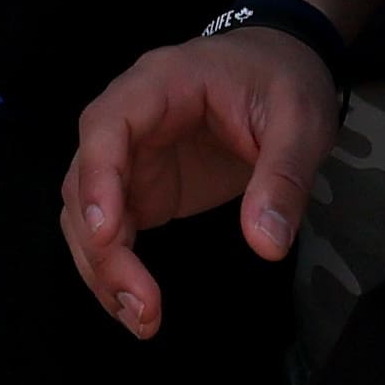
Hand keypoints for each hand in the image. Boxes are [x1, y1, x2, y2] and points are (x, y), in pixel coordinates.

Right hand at [60, 27, 340, 339]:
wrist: (282, 64)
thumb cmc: (286, 80)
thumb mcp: (300, 121)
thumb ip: (283, 178)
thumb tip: (266, 245)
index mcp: (159, 84)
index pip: (106, 126)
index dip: (98, 179)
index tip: (109, 235)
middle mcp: (129, 120)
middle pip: (84, 180)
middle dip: (101, 247)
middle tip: (141, 307)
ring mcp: (130, 156)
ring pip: (84, 212)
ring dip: (101, 267)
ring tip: (141, 320)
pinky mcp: (142, 188)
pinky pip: (110, 229)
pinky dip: (115, 268)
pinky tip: (139, 308)